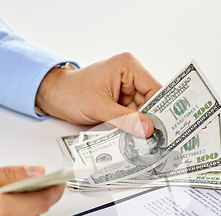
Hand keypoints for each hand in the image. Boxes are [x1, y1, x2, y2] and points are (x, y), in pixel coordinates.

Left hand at [36, 53, 161, 137]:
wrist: (54, 97)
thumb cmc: (71, 93)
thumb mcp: (98, 107)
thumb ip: (124, 119)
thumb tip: (147, 129)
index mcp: (128, 67)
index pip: (154, 88)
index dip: (162, 108)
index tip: (167, 127)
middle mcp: (131, 75)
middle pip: (152, 102)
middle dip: (152, 120)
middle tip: (158, 140)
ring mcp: (127, 89)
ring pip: (144, 112)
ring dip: (143, 126)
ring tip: (147, 142)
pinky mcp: (122, 102)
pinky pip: (134, 116)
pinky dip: (135, 128)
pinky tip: (137, 139)